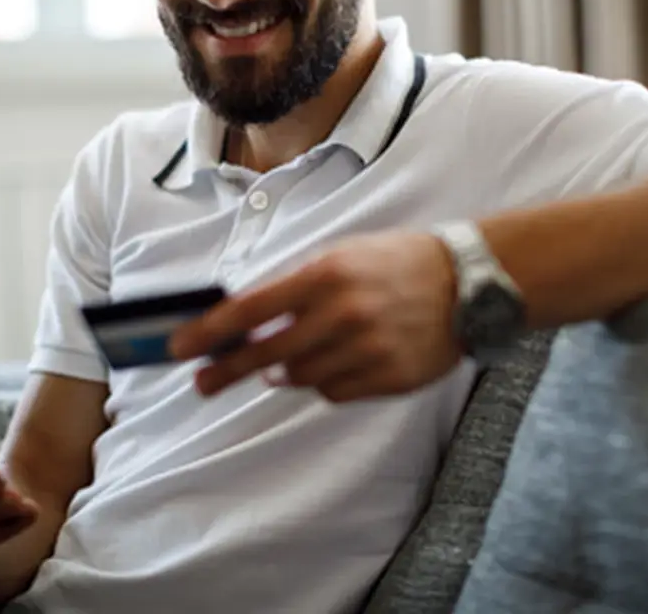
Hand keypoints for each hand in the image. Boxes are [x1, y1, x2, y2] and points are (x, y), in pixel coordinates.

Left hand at [169, 231, 461, 402]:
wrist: (467, 282)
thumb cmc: (397, 262)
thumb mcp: (342, 256)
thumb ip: (295, 287)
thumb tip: (247, 325)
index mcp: (326, 275)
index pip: (251, 310)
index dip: (209, 332)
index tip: (181, 347)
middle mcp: (343, 314)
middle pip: (266, 355)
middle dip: (226, 371)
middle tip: (202, 382)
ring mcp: (367, 350)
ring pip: (301, 378)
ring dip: (287, 371)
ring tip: (292, 357)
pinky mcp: (388, 377)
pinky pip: (335, 392)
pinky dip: (326, 382)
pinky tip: (339, 360)